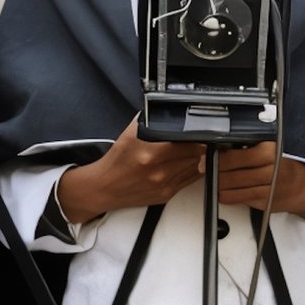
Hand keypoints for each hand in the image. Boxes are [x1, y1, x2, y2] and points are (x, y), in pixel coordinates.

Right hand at [55, 121, 206, 224]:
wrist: (105, 187)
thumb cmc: (117, 161)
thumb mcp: (130, 134)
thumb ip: (150, 121)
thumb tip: (168, 110)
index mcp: (151, 153)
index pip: (189, 143)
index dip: (197, 136)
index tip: (198, 132)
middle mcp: (159, 171)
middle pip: (195, 154)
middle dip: (197, 146)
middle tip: (196, 140)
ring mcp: (164, 185)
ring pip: (195, 167)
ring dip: (196, 158)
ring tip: (190, 151)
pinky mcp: (167, 195)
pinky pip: (190, 180)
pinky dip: (192, 170)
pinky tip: (186, 164)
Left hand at [215, 147, 304, 226]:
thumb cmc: (290, 164)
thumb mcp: (275, 147)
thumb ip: (253, 146)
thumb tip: (225, 145)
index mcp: (272, 153)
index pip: (237, 156)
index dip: (219, 157)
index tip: (209, 155)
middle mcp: (270, 172)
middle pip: (232, 174)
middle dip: (215, 171)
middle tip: (204, 166)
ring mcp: (267, 190)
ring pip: (233, 189)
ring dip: (219, 185)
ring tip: (213, 178)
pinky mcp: (264, 203)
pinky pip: (239, 200)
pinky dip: (228, 195)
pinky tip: (223, 190)